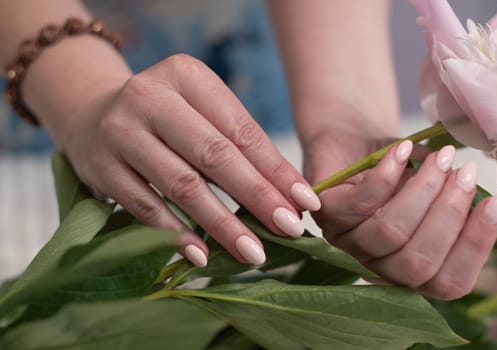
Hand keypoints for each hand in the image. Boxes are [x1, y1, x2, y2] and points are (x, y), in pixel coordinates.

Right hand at [61, 54, 320, 266]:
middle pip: (215, 155)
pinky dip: (176, 233)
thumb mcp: (201, 114)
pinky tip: (202, 254)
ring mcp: (121, 131)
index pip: (241, 130)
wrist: (93, 113)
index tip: (306, 202)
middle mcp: (151, 96)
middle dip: (258, 196)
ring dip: (221, 223)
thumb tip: (289, 198)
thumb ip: (239, 148)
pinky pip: (145, 206)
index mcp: (187, 76)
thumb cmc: (166, 118)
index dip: (276, 169)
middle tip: (290, 229)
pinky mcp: (102, 166)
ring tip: (253, 251)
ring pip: (182, 183)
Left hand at [303, 127, 496, 299]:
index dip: (475, 246)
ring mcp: (347, 242)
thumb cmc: (399, 169)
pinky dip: (388, 174)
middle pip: (416, 263)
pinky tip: (404, 149)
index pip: (447, 282)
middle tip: (467, 173)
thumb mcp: (434, 187)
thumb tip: (485, 205)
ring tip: (443, 158)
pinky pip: (360, 203)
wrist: (352, 140)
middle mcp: (375, 264)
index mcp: (408, 270)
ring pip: (389, 232)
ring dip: (423, 191)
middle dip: (449, 215)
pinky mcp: (326, 214)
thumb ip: (455, 203)